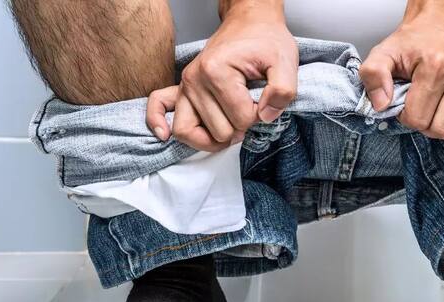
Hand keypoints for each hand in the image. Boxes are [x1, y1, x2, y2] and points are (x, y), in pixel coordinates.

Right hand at [147, 0, 297, 151]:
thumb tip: (266, 117)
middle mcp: (195, 79)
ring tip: (233, 124)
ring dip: (216, 137)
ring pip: (190, 133)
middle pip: (219, 132)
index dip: (261, 116)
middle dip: (241, 127)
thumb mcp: (286, 62)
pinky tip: (165, 135)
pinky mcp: (181, 89)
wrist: (250, 23)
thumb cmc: (266, 41)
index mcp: (217, 72)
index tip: (264, 99)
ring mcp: (185, 85)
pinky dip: (159, 125)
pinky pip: (158, 110)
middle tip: (251, 107)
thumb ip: (283, 91)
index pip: (242, 120)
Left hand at [360, 1, 443, 147]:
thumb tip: (382, 106)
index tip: (410, 107)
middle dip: (431, 127)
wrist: (442, 21)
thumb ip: (373, 77)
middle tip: (429, 112)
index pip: (418, 119)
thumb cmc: (415, 42)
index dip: (408, 119)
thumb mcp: (385, 53)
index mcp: (437, 67)